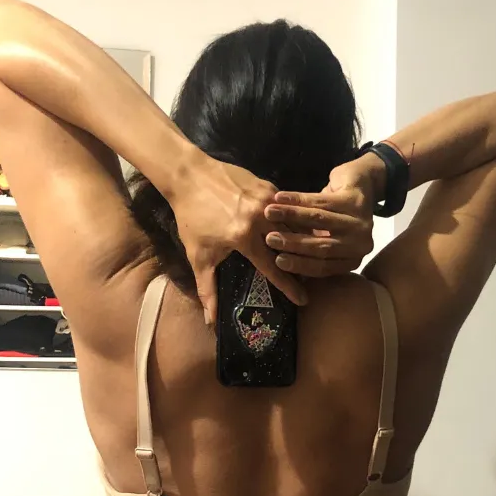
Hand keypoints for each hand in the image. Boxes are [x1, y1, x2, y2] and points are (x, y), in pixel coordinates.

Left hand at [169, 155, 308, 325]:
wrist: (188, 174)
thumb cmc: (192, 217)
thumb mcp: (198, 255)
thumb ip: (206, 289)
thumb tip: (210, 321)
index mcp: (244, 237)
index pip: (274, 268)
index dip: (289, 286)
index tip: (303, 300)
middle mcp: (260, 218)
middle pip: (291, 245)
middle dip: (300, 261)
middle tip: (307, 276)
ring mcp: (267, 199)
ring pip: (293, 224)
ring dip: (300, 240)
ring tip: (306, 253)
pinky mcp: (268, 186)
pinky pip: (286, 209)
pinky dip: (291, 220)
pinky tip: (295, 230)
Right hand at [261, 158, 377, 277]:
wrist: (358, 186)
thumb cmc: (335, 219)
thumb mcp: (324, 239)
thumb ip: (309, 253)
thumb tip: (280, 266)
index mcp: (352, 259)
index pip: (323, 267)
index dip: (299, 264)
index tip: (277, 261)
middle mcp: (361, 245)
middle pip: (323, 247)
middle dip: (294, 243)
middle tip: (269, 238)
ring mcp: (361, 223)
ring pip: (319, 220)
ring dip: (291, 216)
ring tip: (268, 213)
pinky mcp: (354, 200)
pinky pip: (320, 200)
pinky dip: (297, 198)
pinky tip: (279, 197)